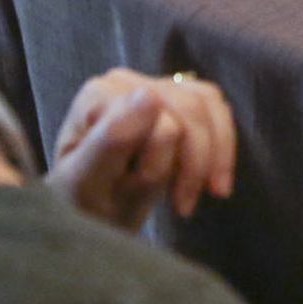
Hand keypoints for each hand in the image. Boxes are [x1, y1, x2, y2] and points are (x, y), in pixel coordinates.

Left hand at [49, 69, 235, 231]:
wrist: (92, 221)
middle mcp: (127, 82)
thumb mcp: (86, 184)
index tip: (142, 194)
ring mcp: (155, 87)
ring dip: (211, 157)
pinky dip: (222, 149)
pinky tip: (213, 184)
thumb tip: (150, 95)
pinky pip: (218, 110)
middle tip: (179, 205)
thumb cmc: (80, 206)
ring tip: (194, 199)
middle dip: (191, 161)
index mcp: (100, 95)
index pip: (157, 113)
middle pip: (189, 106)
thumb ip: (113, 139)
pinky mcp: (178, 101)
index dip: (160, 158)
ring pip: (209, 106)